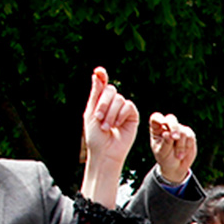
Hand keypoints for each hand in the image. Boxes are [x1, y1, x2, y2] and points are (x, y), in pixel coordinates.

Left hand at [79, 67, 138, 204]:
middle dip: (103, 104)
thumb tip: (98, 72)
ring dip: (111, 113)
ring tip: (107, 127)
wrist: (105, 152)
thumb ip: (96, 93)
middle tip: (98, 118)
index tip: (99, 71)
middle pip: (110, 90)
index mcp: (100, 101)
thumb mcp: (91, 113)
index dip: (101, 76)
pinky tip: (117, 125)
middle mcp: (112, 103)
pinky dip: (121, 115)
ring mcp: (123, 109)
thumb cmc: (95, 136)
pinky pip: (128, 106)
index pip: (101, 84)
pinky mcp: (132, 116)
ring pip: (118, 99)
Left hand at [149, 112, 196, 184]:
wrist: (176, 167)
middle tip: (175, 138)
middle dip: (174, 128)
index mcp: (157, 129)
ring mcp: (178, 129)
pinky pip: (190, 136)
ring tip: (178, 156)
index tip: (162, 123)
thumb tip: (168, 134)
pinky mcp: (188, 134)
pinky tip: (183, 153)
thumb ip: (165, 144)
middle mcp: (167, 127)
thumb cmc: (165, 159)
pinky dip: (187, 146)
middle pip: (171, 119)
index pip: (156, 118)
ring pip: (182, 130)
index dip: (158, 118)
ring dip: (181, 144)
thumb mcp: (162, 153)